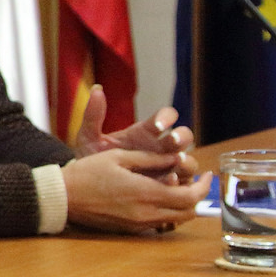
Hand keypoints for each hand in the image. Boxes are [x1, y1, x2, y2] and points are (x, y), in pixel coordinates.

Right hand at [63, 148, 212, 232]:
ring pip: (175, 221)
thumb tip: (176, 157)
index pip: (189, 197)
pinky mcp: (129, 229)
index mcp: (145, 193)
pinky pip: (158, 224)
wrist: (62, 197)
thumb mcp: (119, 157)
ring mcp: (138, 224)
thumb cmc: (87, 173)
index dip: (203, 187)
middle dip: (196, 197)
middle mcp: (145, 213)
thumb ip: (151, 158)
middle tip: (195, 181)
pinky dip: (166, 212)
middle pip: (188, 213)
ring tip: (177, 187)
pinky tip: (157, 196)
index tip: (207, 175)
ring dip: (182, 205)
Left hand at [73, 86, 197, 183]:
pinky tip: (170, 184)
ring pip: (188, 161)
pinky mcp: (167, 187)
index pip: (165, 117)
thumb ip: (93, 116)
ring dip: (185, 161)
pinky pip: (181, 185)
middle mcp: (160, 148)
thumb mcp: (89, 138)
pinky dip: (180, 184)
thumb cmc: (92, 158)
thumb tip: (96, 89)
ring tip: (176, 163)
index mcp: (145, 132)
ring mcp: (166, 167)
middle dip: (181, 137)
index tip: (158, 125)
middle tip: (172, 141)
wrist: (87, 186)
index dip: (166, 118)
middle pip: (183, 137)